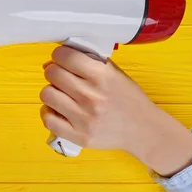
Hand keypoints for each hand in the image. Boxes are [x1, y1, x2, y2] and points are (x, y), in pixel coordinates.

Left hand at [40, 45, 191, 176]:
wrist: (144, 130)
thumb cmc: (128, 100)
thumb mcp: (114, 73)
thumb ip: (88, 61)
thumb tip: (54, 60)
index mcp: (102, 77)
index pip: (65, 56)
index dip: (59, 55)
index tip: (61, 58)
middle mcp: (92, 97)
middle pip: (52, 74)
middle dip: (53, 71)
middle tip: (60, 76)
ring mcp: (84, 118)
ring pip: (47, 94)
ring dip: (51, 91)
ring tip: (61, 94)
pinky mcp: (79, 136)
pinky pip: (48, 119)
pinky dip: (49, 112)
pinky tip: (58, 110)